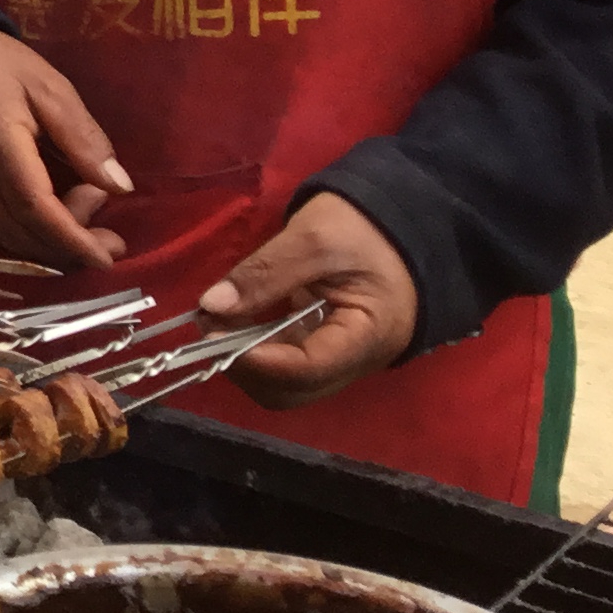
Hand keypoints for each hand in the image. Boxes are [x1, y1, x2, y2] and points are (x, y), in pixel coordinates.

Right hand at [0, 24, 133, 266]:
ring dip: (49, 243)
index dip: (73, 238)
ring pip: (4, 238)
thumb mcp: (50, 88)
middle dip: (70, 245)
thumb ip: (84, 139)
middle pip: (21, 230)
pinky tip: (49, 220)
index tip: (109, 256)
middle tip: (109, 230)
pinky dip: (25, 237)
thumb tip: (120, 187)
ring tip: (81, 211)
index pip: (35, 206)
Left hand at [201, 195, 418, 405]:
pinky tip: (235, 321)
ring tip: (216, 320)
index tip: (212, 333)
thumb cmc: (367, 228)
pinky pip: (288, 364)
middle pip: (293, 389)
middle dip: (244, 365)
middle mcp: (358, 361)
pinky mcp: (328, 347)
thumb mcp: (315, 239)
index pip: (307, 369)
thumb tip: (212, 305)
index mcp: (369, 335)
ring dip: (245, 360)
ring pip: (286, 383)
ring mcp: (343, 358)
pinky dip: (256, 349)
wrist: (403, 223)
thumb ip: (265, 273)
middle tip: (209, 324)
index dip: (255, 360)